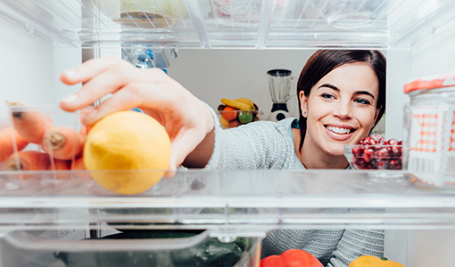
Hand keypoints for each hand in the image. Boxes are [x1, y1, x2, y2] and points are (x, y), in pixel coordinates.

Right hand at [59, 56, 213, 175]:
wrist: (193, 109)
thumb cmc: (190, 124)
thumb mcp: (189, 139)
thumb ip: (177, 153)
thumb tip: (166, 170)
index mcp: (170, 94)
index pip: (137, 92)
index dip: (112, 104)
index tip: (91, 120)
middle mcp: (156, 79)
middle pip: (121, 75)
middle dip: (92, 88)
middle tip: (69, 105)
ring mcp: (144, 74)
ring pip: (113, 64)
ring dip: (87, 71)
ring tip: (64, 80)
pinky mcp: (134, 74)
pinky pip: (111, 67)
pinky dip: (91, 71)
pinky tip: (73, 78)